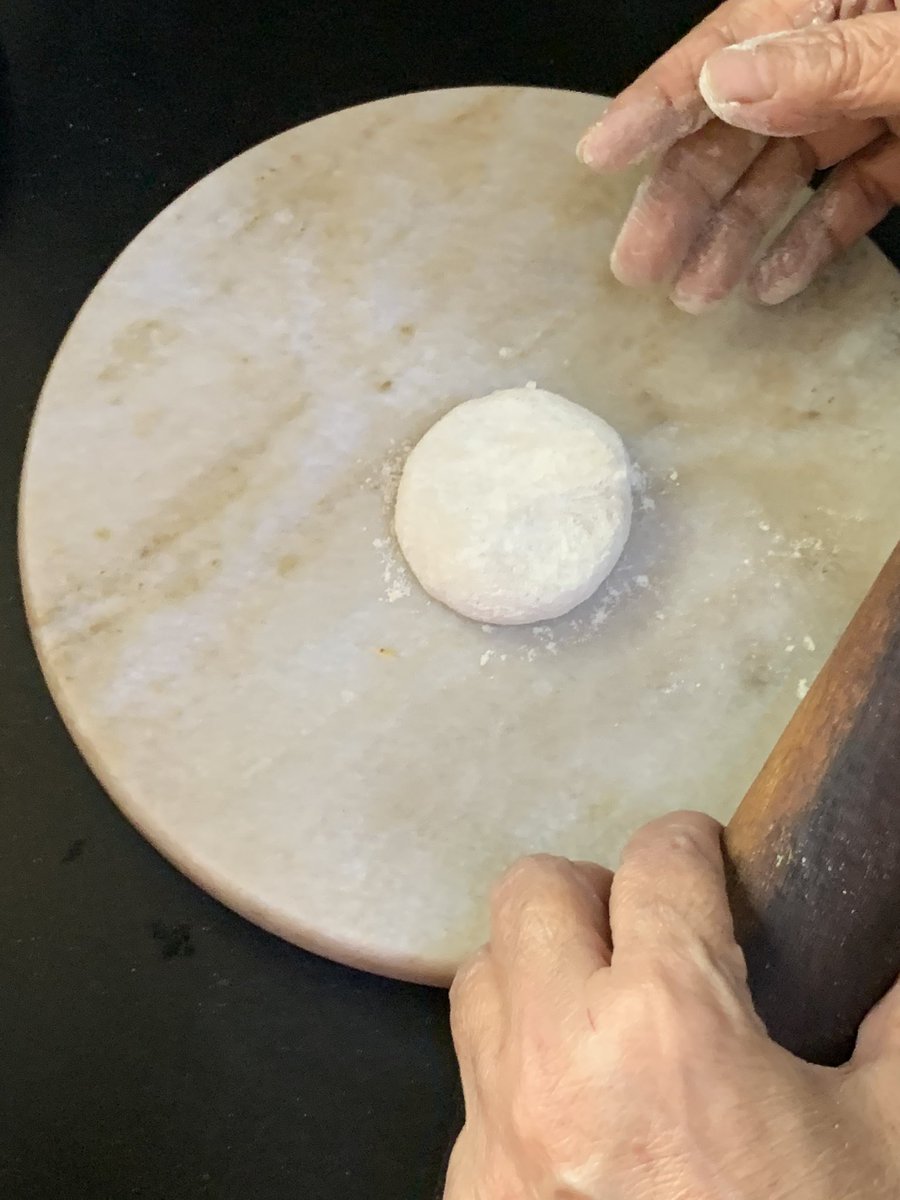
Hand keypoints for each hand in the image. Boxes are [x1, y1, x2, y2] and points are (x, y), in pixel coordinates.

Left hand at [444, 812, 899, 1198]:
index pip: (656, 864)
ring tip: (603, 1006)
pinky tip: (579, 1108)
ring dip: (540, 970)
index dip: (690, 843)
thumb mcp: (886, 1151)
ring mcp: (499, 1134)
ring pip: (484, 977)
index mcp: (669, 1028)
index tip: (705, 854)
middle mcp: (559, 1062)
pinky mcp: (471, 1195)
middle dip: (595, 892)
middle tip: (647, 931)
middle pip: (532, 893)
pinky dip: (517, 1068)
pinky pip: (471, 1085)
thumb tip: (895, 978)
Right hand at [577, 0, 899, 310]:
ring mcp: (877, 99)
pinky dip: (814, 239)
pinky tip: (773, 281)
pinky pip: (848, 195)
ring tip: (693, 293)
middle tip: (639, 259)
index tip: (600, 153)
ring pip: (786, 166)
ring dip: (735, 232)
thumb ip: (830, 65)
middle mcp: (848, 45)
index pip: (732, 41)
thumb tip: (728, 83)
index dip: (660, 101)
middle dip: (685, 196)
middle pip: (743, 120)